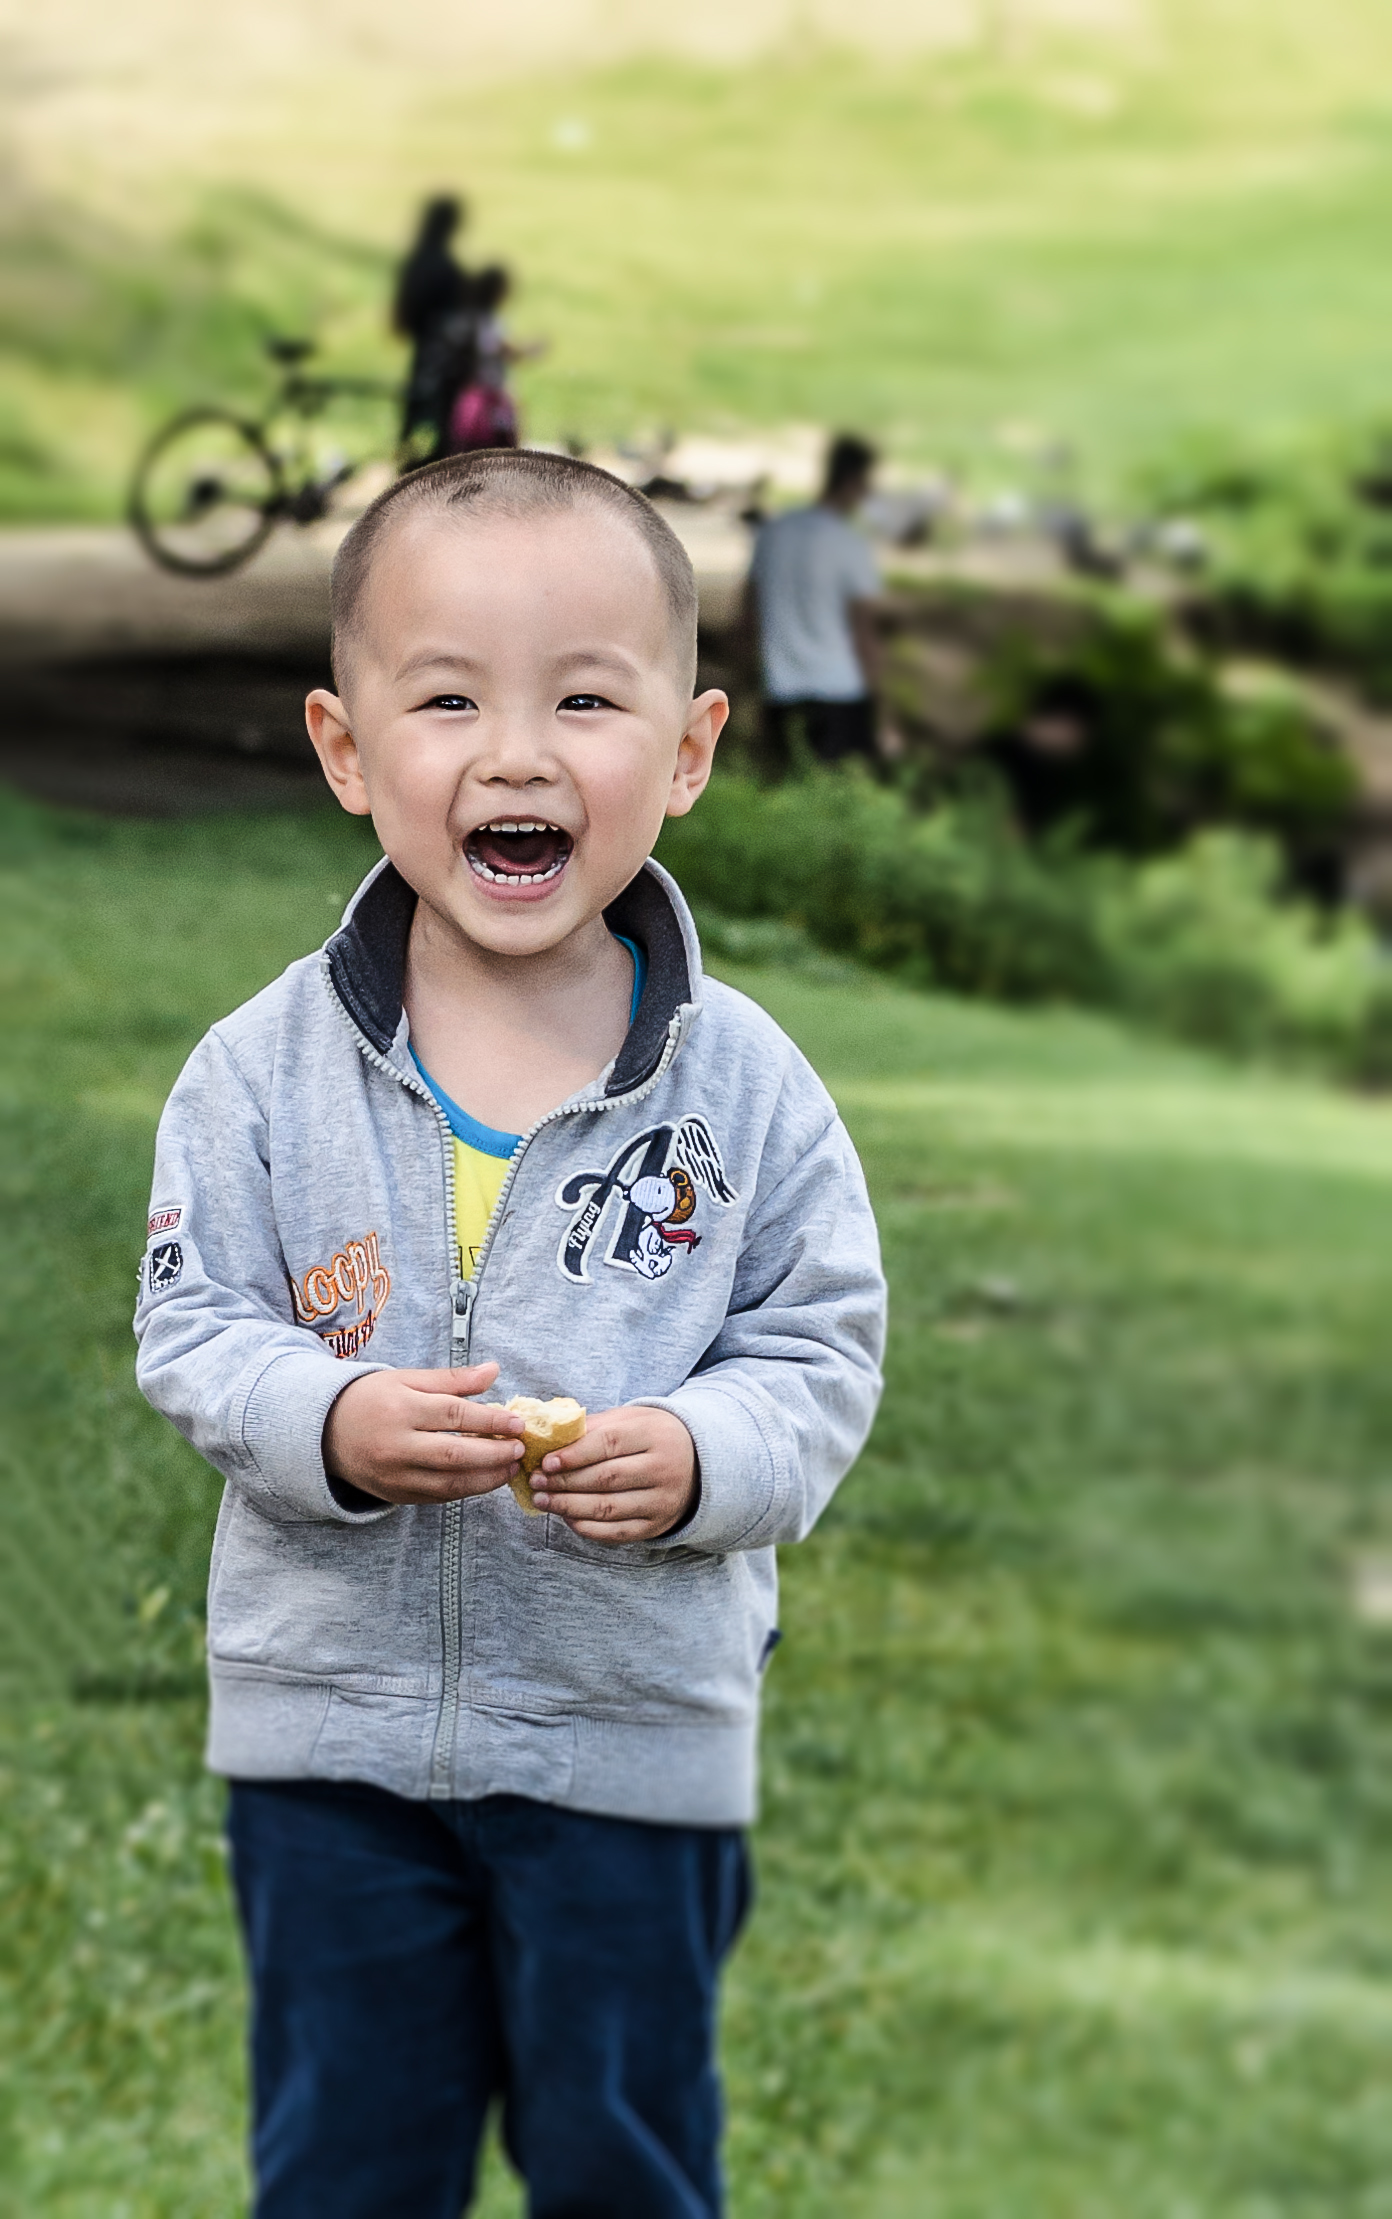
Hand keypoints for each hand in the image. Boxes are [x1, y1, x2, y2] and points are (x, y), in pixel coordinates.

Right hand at [323, 1361, 523, 1505]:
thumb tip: (494, 1370)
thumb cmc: (370, 1399)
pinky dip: (465, 1490)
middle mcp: (396, 1446)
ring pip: (449, 1483)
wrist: (324, 1432)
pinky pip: (437, 1497)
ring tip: (509, 1468)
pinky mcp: (395, 1495)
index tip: (518, 1423)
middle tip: (519, 1449)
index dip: (490, 1421)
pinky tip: (485, 1479)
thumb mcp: (407, 1379)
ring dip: (486, 1479)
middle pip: (454, 1455)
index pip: (454, 1416)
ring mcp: (394, 1475)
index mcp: (400, 1409)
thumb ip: (452, 1379)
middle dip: (493, 1455)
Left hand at [531, 1406, 695, 1543]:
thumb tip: (548, 1440)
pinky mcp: (657, 1525)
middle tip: (535, 1482)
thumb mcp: (628, 1420)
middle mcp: (664, 1469)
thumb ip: (592, 1428)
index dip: (574, 1455)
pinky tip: (567, 1517)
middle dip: (564, 1482)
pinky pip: (617, 1532)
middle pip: (606, 1478)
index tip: (545, 1462)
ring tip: (542, 1500)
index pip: (609, 1444)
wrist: (696, 1462)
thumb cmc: (649, 1436)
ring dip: (568, 1507)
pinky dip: (587, 1527)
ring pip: (608, 1508)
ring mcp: (663, 1501)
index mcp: (655, 1435)